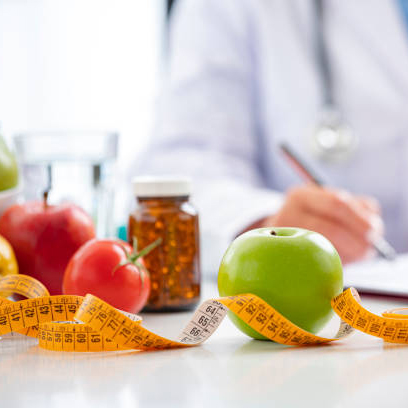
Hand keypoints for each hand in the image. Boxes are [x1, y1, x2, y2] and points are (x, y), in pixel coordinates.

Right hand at [259, 185, 383, 264]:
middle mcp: (288, 213)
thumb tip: (373, 227)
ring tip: (360, 253)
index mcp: (300, 196)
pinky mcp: (285, 254)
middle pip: (331, 229)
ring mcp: (284, 235)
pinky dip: (338, 260)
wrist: (276, 232)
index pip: (336, 204)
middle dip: (357, 241)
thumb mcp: (325, 199)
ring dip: (350, 253)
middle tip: (369, 248)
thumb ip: (353, 205)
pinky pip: (319, 260)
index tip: (374, 230)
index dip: (359, 219)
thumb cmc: (311, 214)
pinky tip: (343, 258)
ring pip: (326, 247)